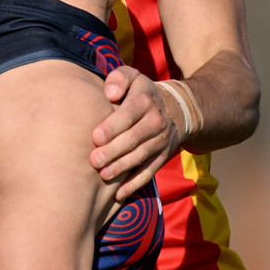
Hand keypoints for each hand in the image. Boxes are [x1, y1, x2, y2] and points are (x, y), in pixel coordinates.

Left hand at [89, 67, 179, 200]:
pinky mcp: (162, 157)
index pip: (128, 114)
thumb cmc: (139, 92)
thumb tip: (111, 93)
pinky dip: (135, 184)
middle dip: (113, 151)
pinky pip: (149, 172)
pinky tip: (119, 193)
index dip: (112, 127)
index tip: (95, 137)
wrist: (174, 108)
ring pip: (140, 156)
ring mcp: (160, 141)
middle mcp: (155, 122)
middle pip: (133, 138)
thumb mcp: (132, 76)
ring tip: (103, 175)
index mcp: (144, 101)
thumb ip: (119, 78)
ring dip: (122, 168)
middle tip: (94, 160)